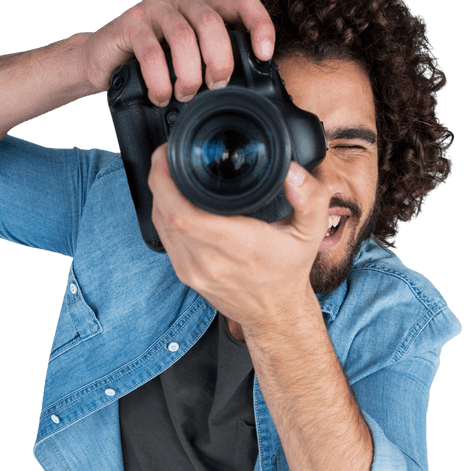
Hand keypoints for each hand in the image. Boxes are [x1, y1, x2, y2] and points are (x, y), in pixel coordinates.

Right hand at [81, 0, 274, 100]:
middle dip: (218, 61)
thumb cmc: (149, 66)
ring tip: (184, 95)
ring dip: (188, 74)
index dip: (259, 26)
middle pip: (212, 22)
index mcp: (203, 7)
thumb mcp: (187, 65)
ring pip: (182, 36)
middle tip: (215, 88)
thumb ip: (210, 67)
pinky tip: (161, 96)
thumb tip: (242, 94)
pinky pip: (151, 53)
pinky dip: (160, 81)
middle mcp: (181, 1)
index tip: (264, 56)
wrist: (102, 60)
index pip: (242, 2)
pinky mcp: (130, 23)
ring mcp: (154, 8)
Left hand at [147, 143, 331, 329]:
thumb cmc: (288, 272)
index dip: (167, 181)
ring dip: (159, 195)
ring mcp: (194, 270)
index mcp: (239, 246)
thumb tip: (292, 171)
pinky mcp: (185, 274)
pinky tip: (170, 198)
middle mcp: (210, 261)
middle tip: (167, 155)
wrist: (274, 314)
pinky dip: (163, 214)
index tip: (170, 155)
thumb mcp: (312, 232)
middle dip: (159, 179)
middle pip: (166, 215)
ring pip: (160, 225)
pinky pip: (165, 238)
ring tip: (167, 171)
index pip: (184, 214)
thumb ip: (310, 197)